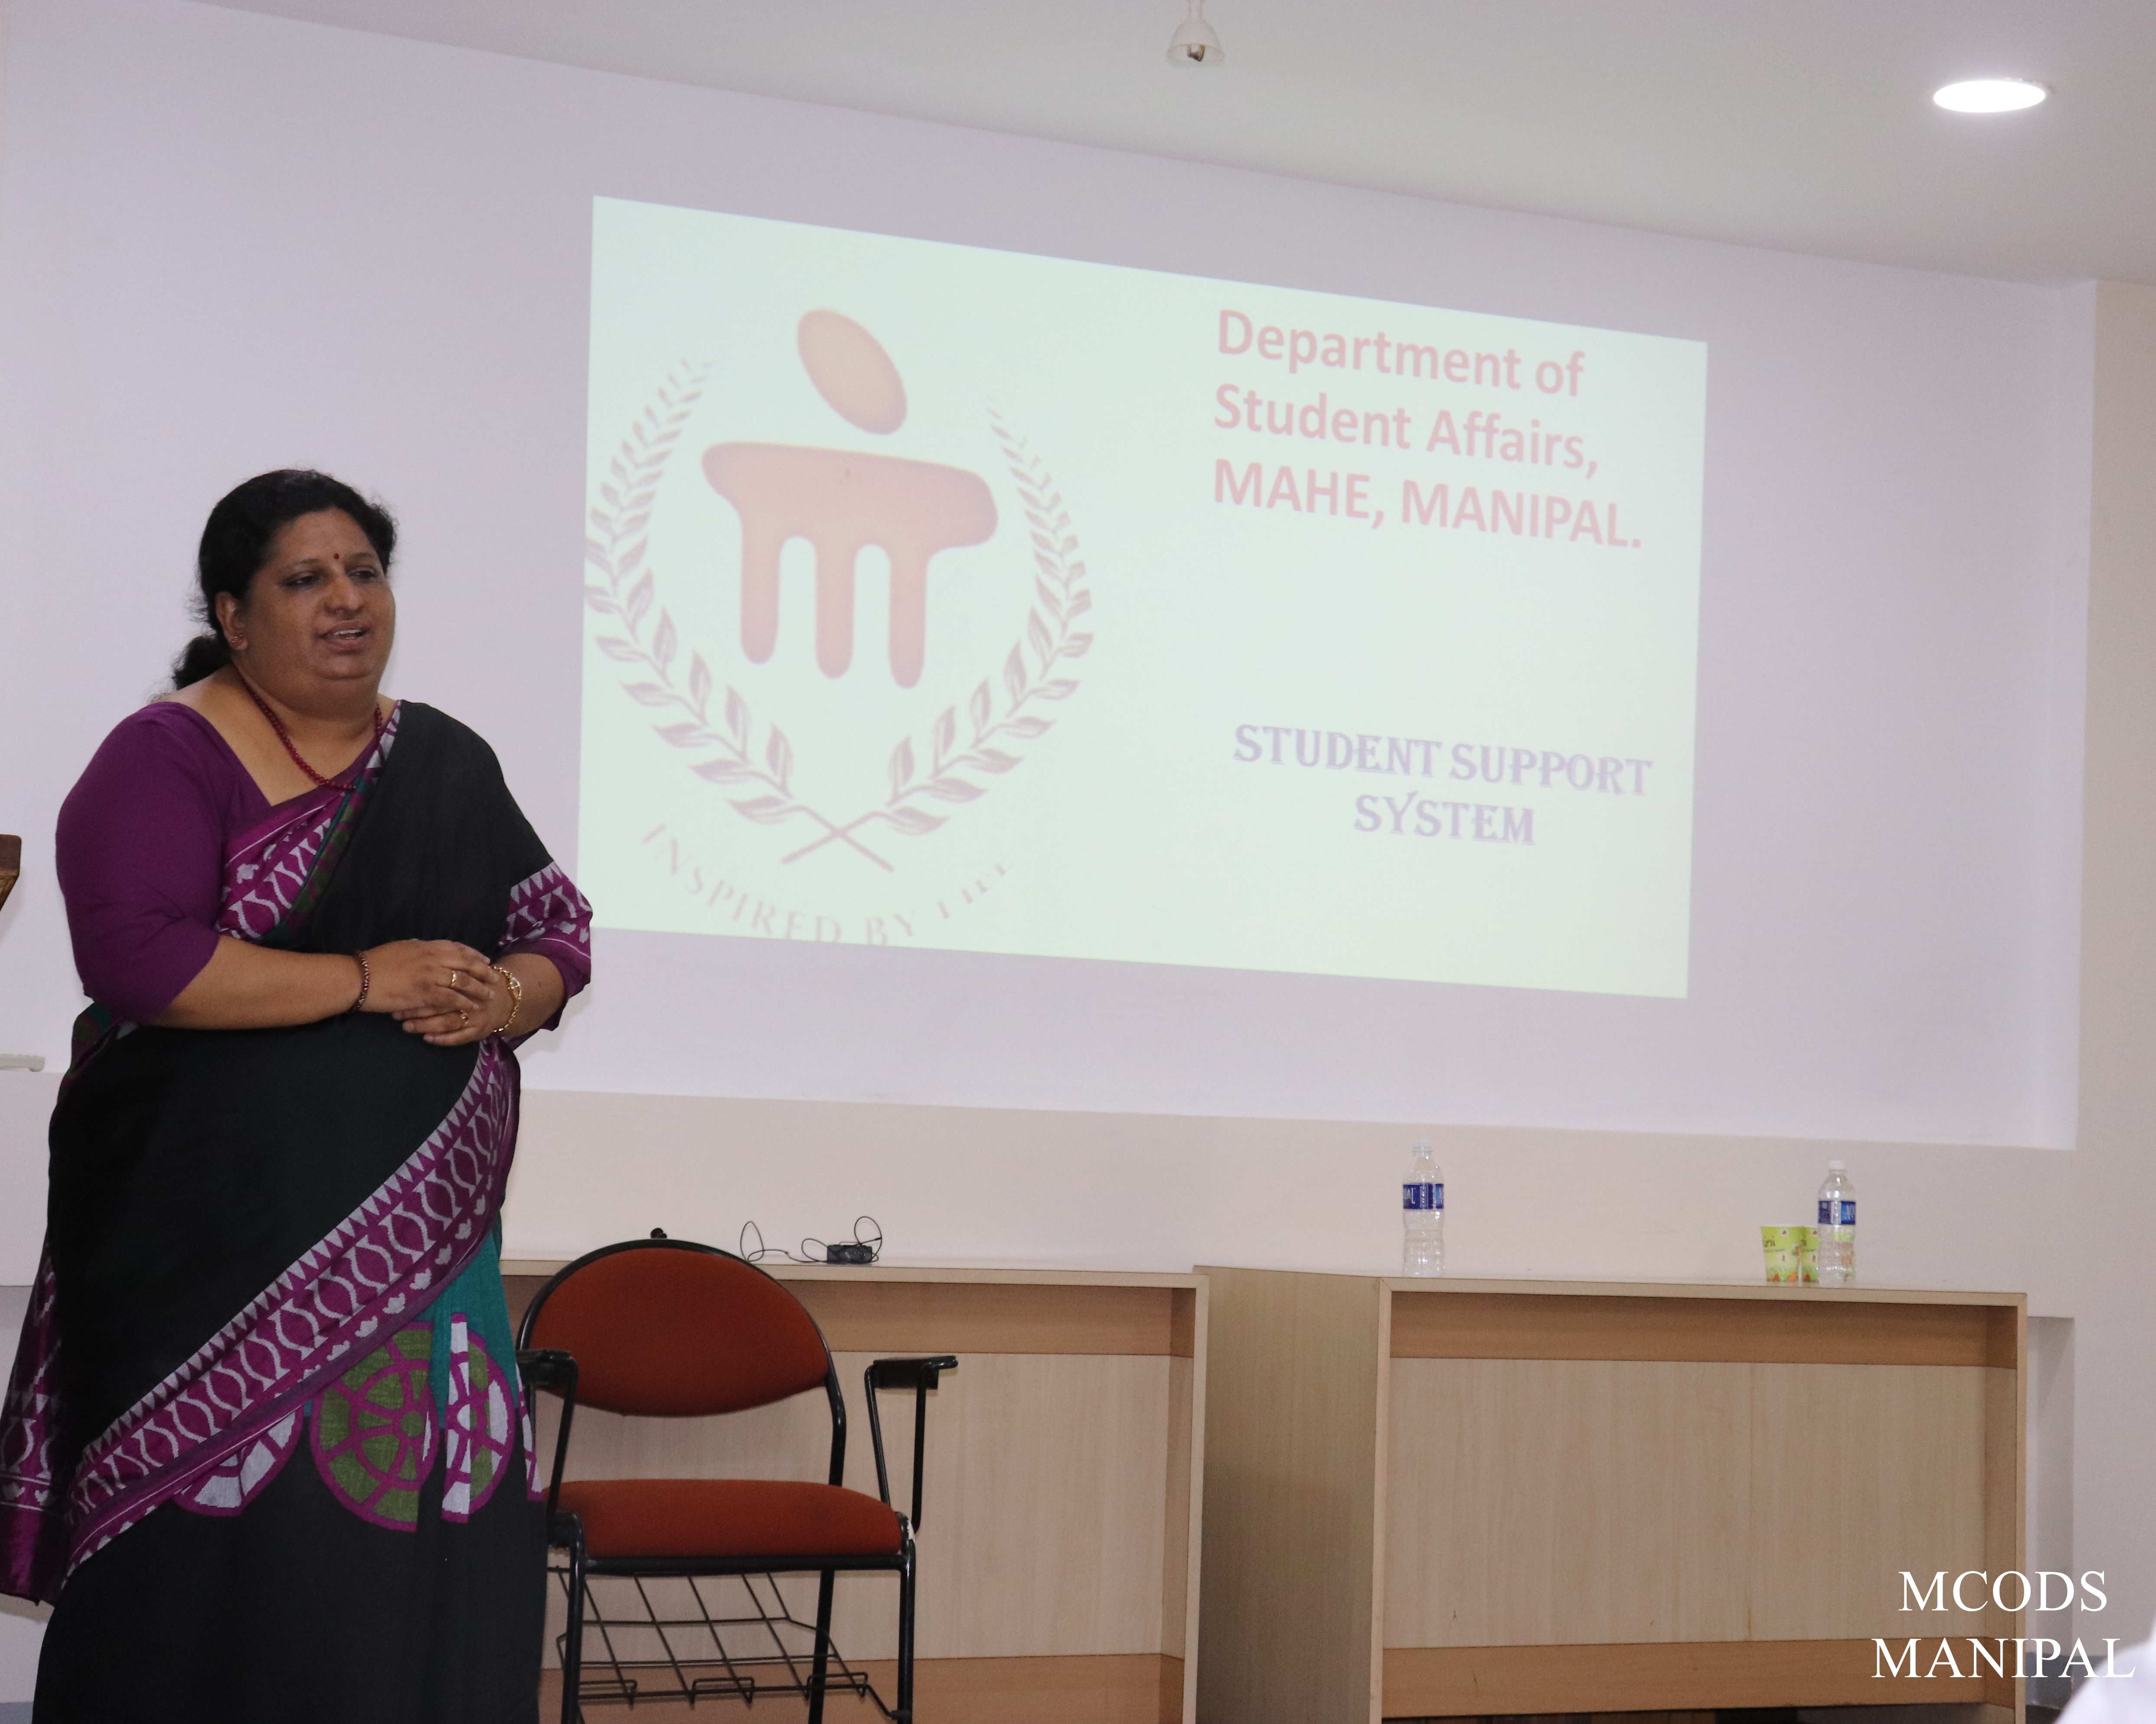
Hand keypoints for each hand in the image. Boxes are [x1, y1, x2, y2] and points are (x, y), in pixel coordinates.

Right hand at [359, 940, 507, 1045]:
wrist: (359, 977)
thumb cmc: (376, 962)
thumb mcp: (401, 947)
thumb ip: (418, 947)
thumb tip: (427, 945)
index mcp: (426, 946)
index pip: (457, 948)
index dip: (474, 954)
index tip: (485, 959)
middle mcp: (432, 958)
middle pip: (466, 963)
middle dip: (483, 970)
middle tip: (495, 977)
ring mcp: (430, 975)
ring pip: (463, 981)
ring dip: (478, 988)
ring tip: (489, 995)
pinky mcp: (424, 993)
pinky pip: (451, 998)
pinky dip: (463, 1002)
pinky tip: (471, 1007)